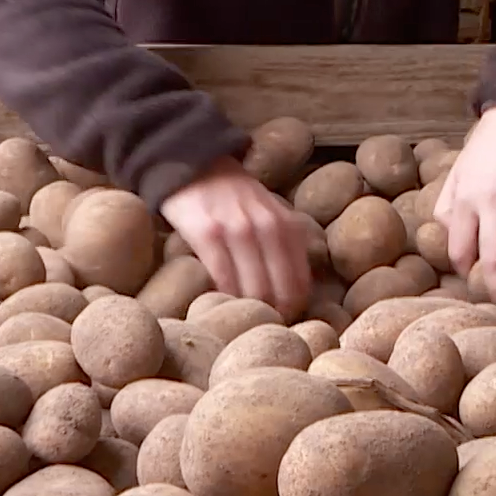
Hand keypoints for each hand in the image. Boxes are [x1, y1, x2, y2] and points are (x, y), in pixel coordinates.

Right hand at [161, 155, 312, 318]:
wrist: (195, 163)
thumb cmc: (234, 198)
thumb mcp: (270, 215)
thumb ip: (284, 246)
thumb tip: (295, 295)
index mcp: (287, 226)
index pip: (300, 284)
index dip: (292, 312)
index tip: (278, 323)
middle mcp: (268, 227)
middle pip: (279, 292)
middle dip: (271, 317)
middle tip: (257, 332)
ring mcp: (238, 229)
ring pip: (253, 290)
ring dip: (247, 313)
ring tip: (238, 323)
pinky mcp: (207, 233)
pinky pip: (221, 278)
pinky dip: (221, 297)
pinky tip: (217, 304)